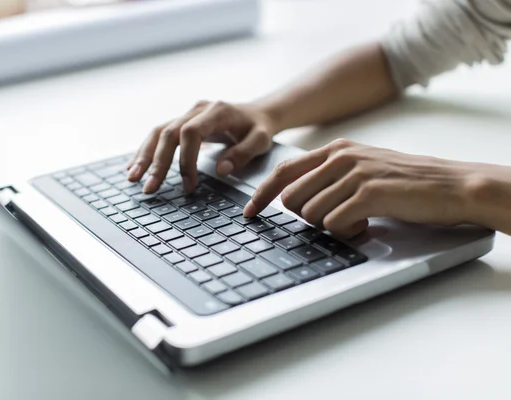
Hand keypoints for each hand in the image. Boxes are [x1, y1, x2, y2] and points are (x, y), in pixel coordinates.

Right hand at [126, 100, 277, 192]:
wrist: (257, 113)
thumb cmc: (259, 128)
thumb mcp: (260, 140)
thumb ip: (242, 154)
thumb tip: (220, 171)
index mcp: (216, 111)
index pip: (190, 133)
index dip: (185, 160)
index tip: (189, 185)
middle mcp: (197, 110)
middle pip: (168, 133)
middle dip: (157, 163)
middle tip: (150, 188)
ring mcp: (187, 114)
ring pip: (158, 132)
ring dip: (144, 156)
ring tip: (132, 178)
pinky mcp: (181, 122)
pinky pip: (159, 134)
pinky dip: (146, 151)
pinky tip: (134, 166)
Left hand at [243, 139, 484, 237]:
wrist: (449, 184)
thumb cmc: (403, 182)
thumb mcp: (360, 167)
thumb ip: (328, 175)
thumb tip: (294, 197)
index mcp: (335, 150)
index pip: (283, 171)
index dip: (262, 194)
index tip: (249, 213)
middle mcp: (340, 158)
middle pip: (292, 198)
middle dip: (307, 217)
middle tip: (336, 217)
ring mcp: (354, 174)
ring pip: (311, 213)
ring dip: (331, 225)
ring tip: (358, 218)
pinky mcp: (368, 193)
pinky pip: (334, 223)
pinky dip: (347, 231)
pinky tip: (367, 223)